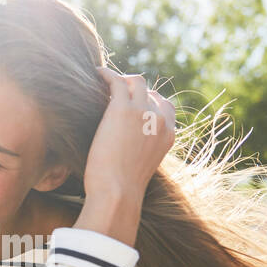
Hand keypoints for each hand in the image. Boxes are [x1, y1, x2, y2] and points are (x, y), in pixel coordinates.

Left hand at [76, 68, 175, 245]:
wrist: (118, 193)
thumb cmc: (122, 188)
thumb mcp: (142, 167)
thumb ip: (142, 149)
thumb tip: (127, 145)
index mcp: (169, 135)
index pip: (165, 106)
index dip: (150, 99)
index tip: (134, 99)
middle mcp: (159, 121)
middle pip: (150, 91)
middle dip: (134, 88)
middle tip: (116, 89)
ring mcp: (143, 113)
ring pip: (135, 82)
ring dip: (121, 79)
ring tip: (105, 79)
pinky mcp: (122, 109)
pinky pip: (117, 81)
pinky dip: (107, 74)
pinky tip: (97, 73)